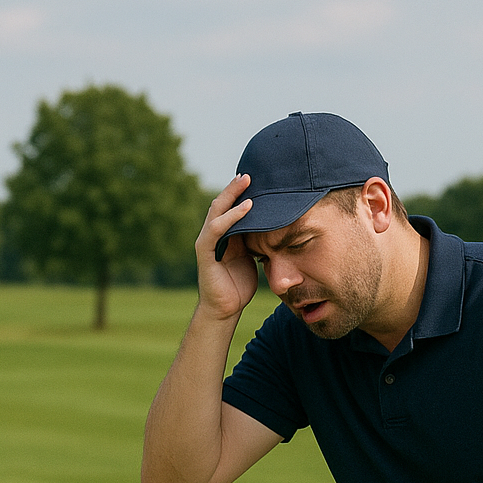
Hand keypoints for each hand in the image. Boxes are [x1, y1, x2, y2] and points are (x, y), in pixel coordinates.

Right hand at [195, 175, 258, 320]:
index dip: (241, 193)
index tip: (258, 179)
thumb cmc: (239, 286)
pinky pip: (216, 229)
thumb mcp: (253, 258)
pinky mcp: (204, 251)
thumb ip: (258, 242)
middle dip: (235, 187)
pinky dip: (231, 217)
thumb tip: (277, 227)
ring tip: (246, 181)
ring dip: (232, 195)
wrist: (225, 309)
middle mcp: (214, 234)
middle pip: (222, 203)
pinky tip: (246, 208)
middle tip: (251, 173)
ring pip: (217, 210)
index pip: (231, 206)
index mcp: (225, 234)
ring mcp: (207, 241)